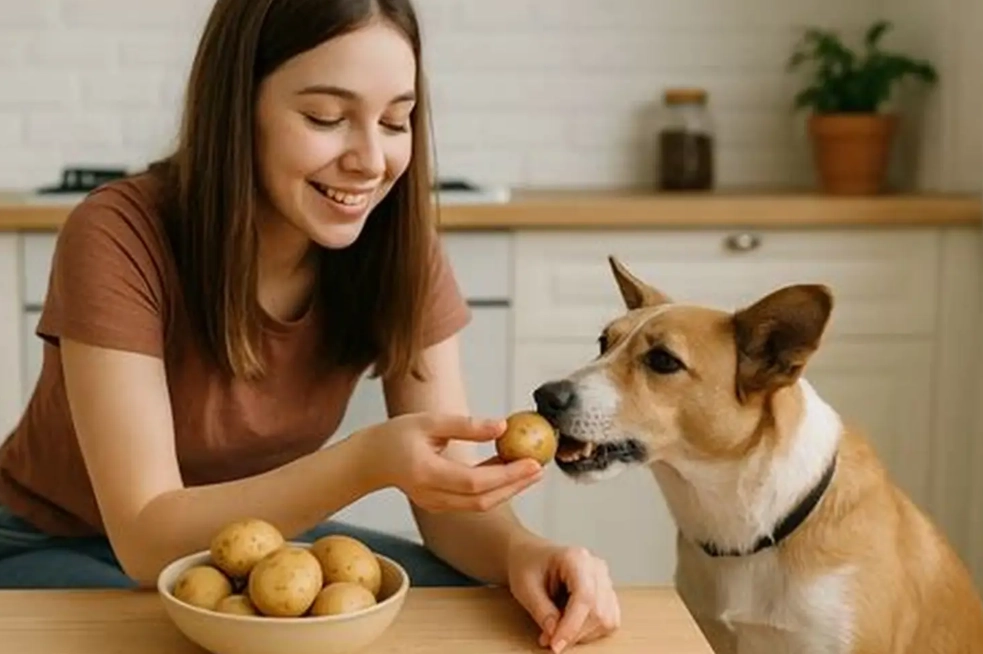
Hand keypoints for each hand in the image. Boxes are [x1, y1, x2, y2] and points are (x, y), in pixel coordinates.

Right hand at [357, 412, 543, 512]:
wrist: (370, 460)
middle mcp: (432, 496)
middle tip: (539, 468)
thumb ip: (466, 425)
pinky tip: (507, 469)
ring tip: (530, 468)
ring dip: (507, 488)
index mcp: (427, 474)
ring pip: (479, 504)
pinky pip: (472, 501)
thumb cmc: (396, 435)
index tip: (532, 462)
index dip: (506, 475)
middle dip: (515, 486)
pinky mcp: (440, 505)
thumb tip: (503, 426)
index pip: (474, 482)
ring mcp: (435, 505)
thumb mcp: (430, 421)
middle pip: (482, 500)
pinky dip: (493, 488)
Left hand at [507, 539, 619, 652]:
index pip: (584, 598)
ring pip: (606, 620)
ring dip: (582, 634)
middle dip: (574, 633)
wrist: (531, 555)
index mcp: (576, 558)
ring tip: (557, 629)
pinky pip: (609, 620)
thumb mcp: (525, 587)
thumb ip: (541, 611)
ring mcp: (605, 579)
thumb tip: (555, 635)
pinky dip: (590, 631)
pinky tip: (571, 625)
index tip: (555, 645)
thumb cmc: (527, 565)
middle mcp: (596, 567)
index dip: (572, 627)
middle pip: (598, 612)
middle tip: (548, 640)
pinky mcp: (607, 593)